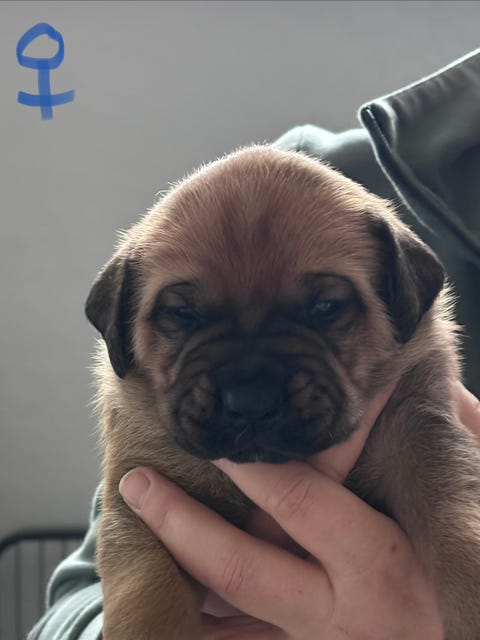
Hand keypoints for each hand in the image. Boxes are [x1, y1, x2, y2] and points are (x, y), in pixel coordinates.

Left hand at [119, 382, 479, 638]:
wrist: (468, 632)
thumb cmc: (472, 559)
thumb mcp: (474, 493)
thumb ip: (460, 443)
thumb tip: (441, 386)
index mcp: (383, 565)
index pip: (305, 498)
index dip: (259, 459)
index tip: (223, 427)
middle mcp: (344, 611)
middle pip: (243, 561)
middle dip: (183, 520)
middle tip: (138, 482)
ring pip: (230, 606)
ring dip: (180, 566)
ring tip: (137, 530)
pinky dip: (204, 620)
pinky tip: (173, 594)